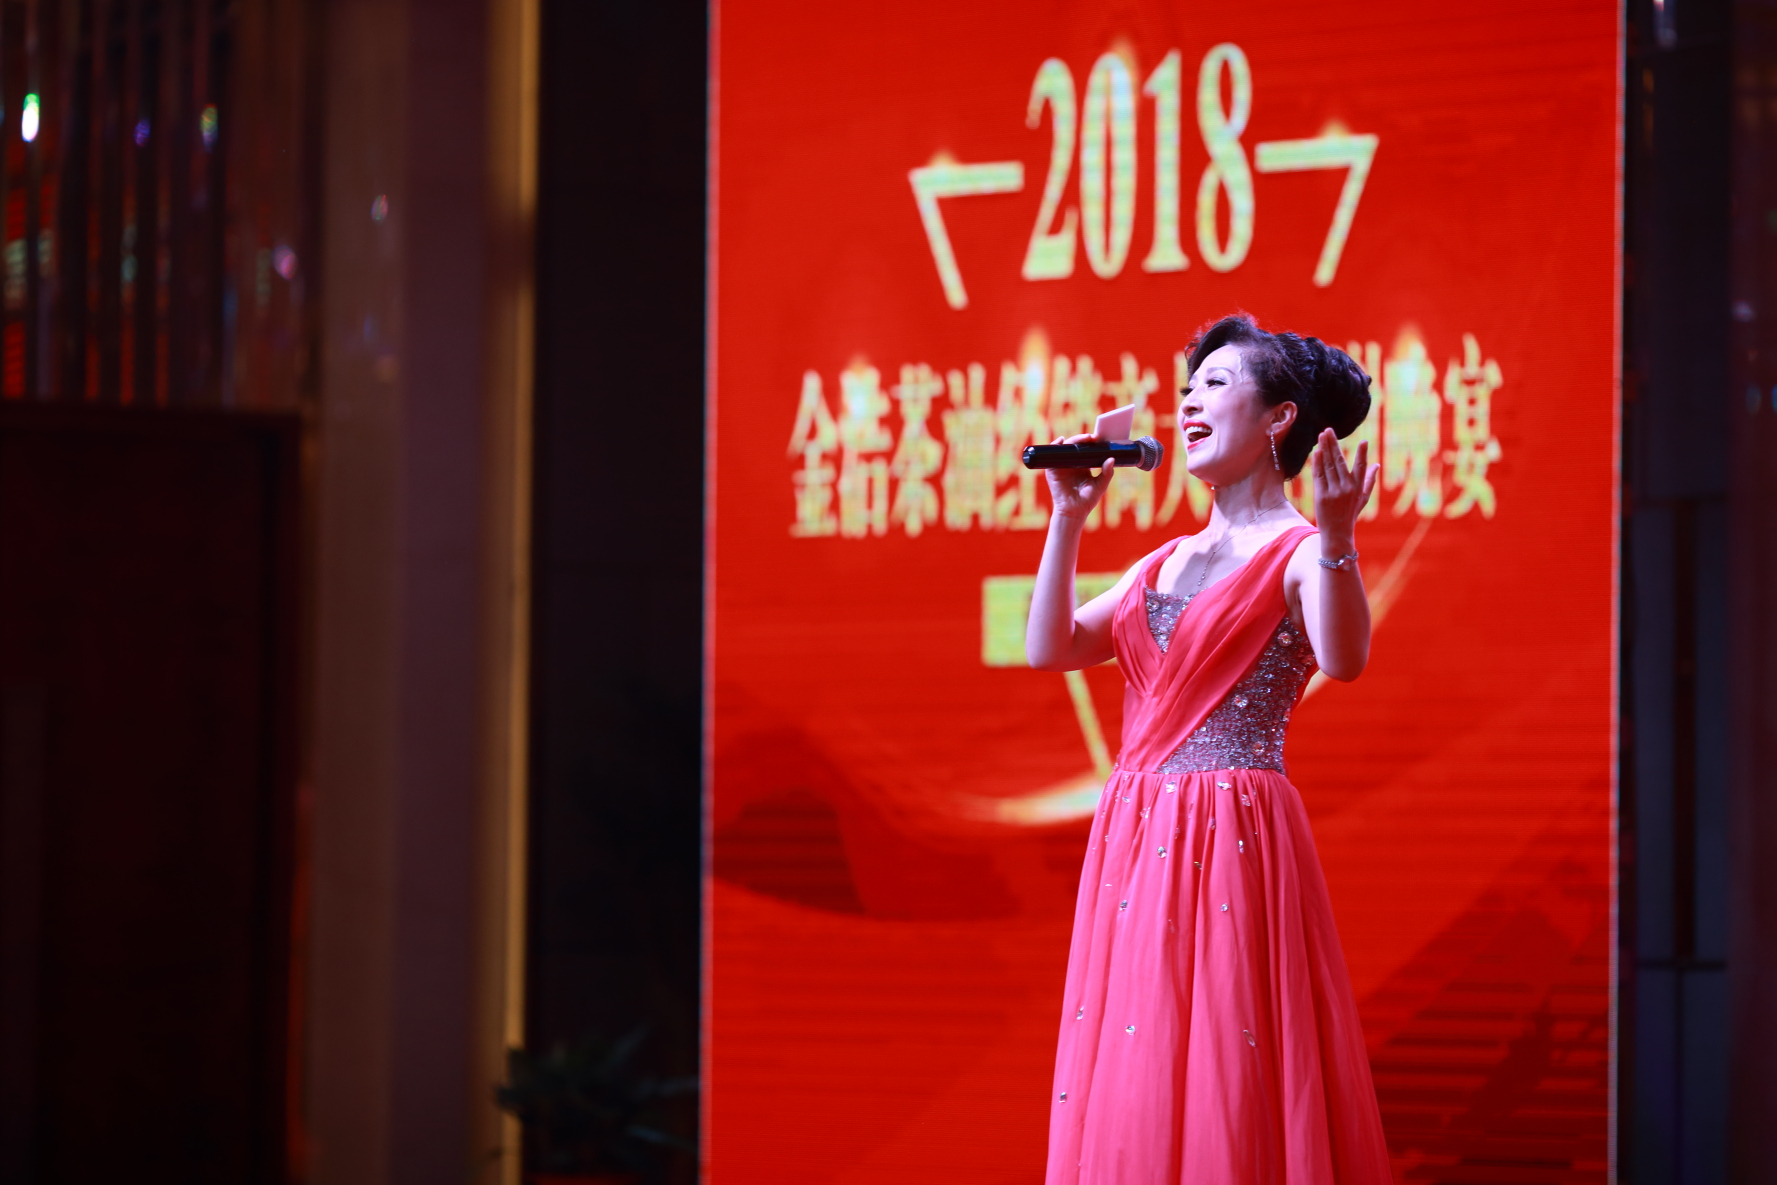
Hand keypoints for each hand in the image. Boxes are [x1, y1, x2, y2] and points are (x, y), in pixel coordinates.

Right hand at [1043, 433, 1117, 519]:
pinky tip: (1060, 441)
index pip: (1085, 449)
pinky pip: (1050, 455)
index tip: (1098, 439)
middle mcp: (1071, 463)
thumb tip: (1111, 459)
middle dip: (1083, 439)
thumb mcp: (1101, 485)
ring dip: (1072, 440)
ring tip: (1082, 439)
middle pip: (1075, 446)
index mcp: (1082, 465)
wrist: (1074, 511)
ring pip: (1065, 448)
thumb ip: (1107, 473)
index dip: (1091, 443)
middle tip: (1092, 438)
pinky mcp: (1052, 470)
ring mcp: (1061, 466)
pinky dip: (1054, 446)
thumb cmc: (1087, 500)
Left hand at [1310, 428, 1378, 547]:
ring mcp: (1334, 492)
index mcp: (1358, 488)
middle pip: (1340, 462)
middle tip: (1329, 430)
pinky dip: (1317, 463)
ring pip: (1329, 466)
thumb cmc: (1350, 514)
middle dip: (1334, 444)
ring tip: (1321, 436)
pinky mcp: (1321, 496)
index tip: (1364, 442)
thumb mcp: (1363, 498)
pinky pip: (1319, 476)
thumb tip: (1377, 465)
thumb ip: (1370, 481)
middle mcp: (1347, 488)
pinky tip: (1317, 451)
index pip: (1361, 467)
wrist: (1337, 533)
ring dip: (1325, 449)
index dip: (1362, 454)